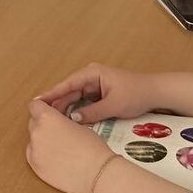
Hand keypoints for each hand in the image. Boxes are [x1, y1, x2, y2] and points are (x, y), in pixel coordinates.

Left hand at [26, 99, 112, 192]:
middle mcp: (36, 132)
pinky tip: (54, 159)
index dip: (42, 108)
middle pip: (33, 122)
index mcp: (47, 117)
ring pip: (33, 140)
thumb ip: (61, 120)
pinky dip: (40, 155)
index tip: (48, 112)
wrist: (96, 174)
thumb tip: (57, 123)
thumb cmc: (92, 147)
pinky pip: (33, 155)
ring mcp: (33, 150)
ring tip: (59, 148)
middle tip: (57, 131)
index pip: (35, 105)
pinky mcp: (35, 166)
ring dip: (42, 140)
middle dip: (43, 125)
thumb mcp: (77, 124)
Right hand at [36, 63, 155, 122]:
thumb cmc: (135, 95)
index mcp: (92, 73)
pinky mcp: (99, 94)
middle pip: (69, 91)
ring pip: (75, 97)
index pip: (67, 84)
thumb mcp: (114, 105)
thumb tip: (73, 118)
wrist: (155, 93)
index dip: (52, 93)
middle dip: (56, 102)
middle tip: (40, 115)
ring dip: (65, 107)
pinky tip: (67, 119)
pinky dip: (76, 110)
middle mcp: (90, 77)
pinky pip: (83, 102)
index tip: (37, 101)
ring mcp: (94, 85)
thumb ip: (92, 112)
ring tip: (50, 119)